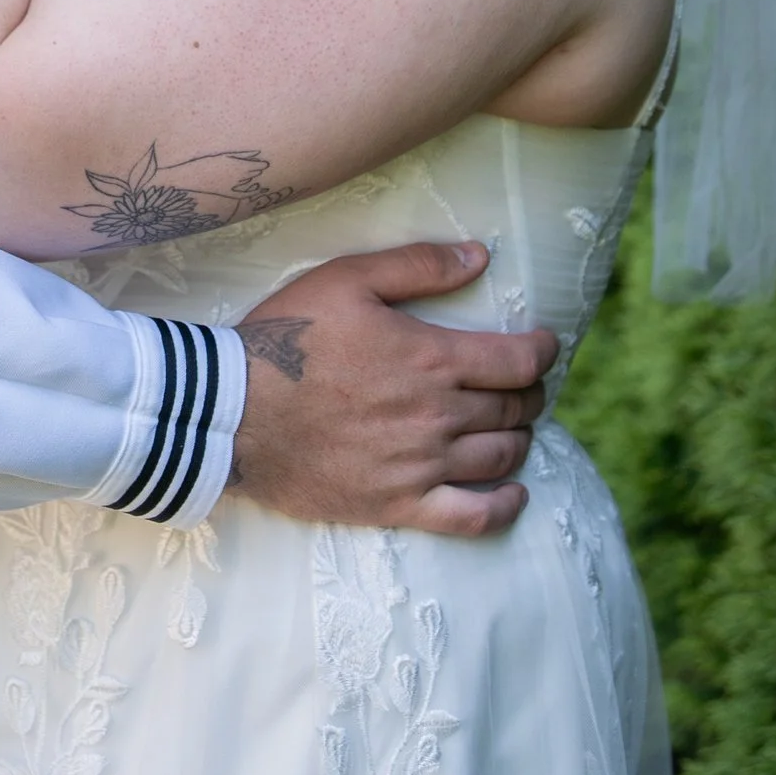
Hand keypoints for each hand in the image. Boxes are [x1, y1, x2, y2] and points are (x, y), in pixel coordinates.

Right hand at [226, 241, 552, 535]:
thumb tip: (479, 257)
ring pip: (501, 456)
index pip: (519, 360)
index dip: (543, 351)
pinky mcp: (398, 504)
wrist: (232, 414)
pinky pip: (473, 516)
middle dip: (529, 392)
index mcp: (432, 358)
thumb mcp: (347, 280)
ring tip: (511, 427)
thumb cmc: (286, 338)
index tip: (543, 346)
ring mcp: (421, 465)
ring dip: (519, 439)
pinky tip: (513, 493)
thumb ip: (417, 266)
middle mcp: (437, 414)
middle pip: (514, 407)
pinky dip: (504, 506)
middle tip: (522, 385)